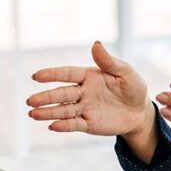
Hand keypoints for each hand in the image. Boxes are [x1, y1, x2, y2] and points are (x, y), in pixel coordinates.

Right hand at [27, 42, 157, 159]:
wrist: (141, 113)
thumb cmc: (133, 88)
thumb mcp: (126, 72)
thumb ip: (110, 61)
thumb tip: (95, 44)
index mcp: (89, 76)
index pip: (67, 74)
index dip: (52, 75)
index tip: (36, 76)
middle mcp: (83, 92)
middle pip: (61, 94)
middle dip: (45, 97)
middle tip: (30, 101)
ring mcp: (84, 109)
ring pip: (63, 110)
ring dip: (48, 112)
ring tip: (33, 114)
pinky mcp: (89, 124)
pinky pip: (74, 124)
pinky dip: (64, 125)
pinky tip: (52, 125)